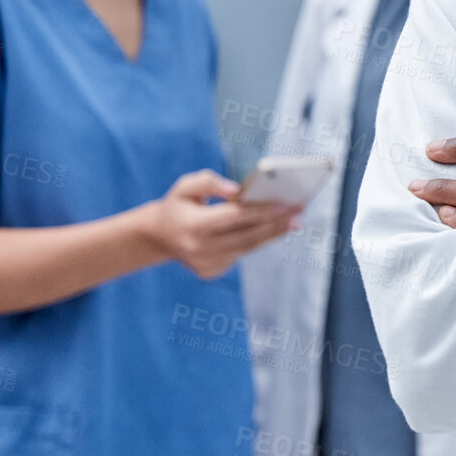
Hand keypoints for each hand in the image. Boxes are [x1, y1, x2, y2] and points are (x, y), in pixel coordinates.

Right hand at [139, 169, 298, 278]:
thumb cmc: (177, 205)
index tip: (286, 204)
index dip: (262, 211)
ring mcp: (205, 264)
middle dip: (276, 224)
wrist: (157, 236)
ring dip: (272, 235)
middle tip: (298, 213)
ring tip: (292, 222)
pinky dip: (256, 242)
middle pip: (247, 236)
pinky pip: (239, 255)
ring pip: (247, 248)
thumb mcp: (186, 186)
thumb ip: (210, 182)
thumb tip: (236, 190)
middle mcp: (199, 249)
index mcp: (193, 226)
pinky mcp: (210, 272)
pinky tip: (270, 231)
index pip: (235, 217)